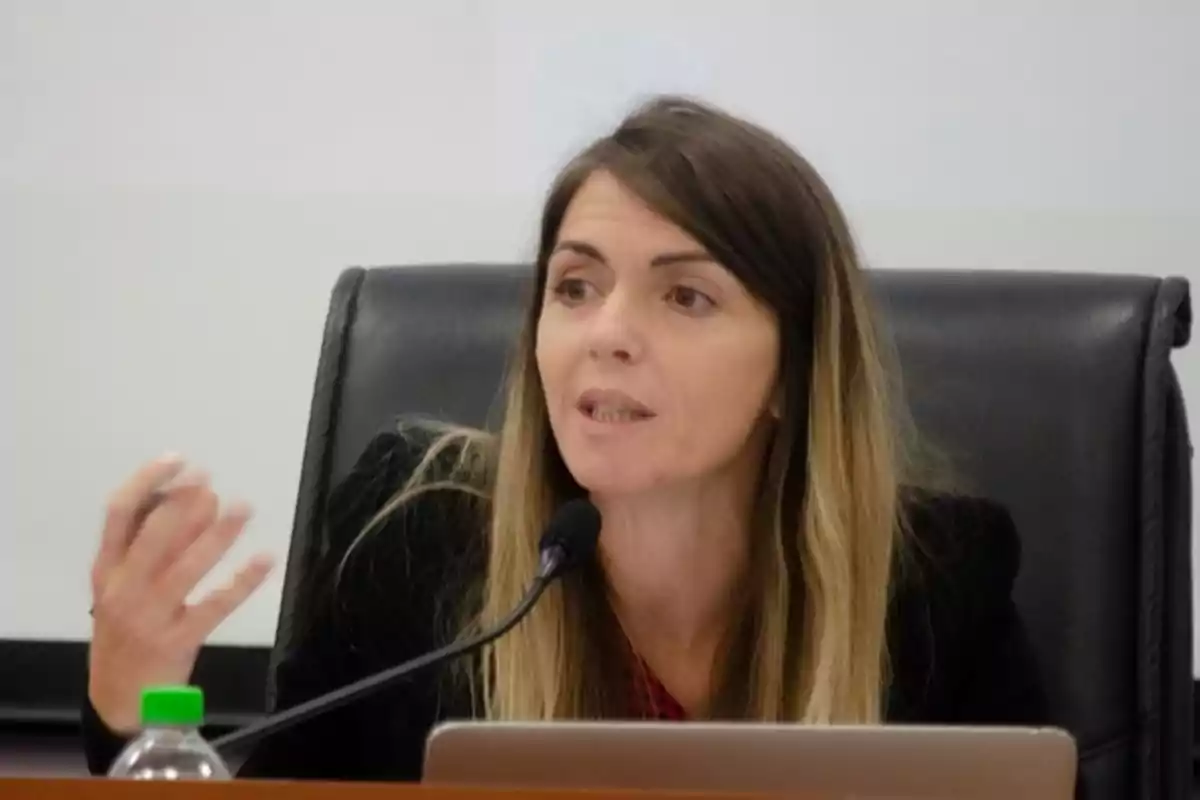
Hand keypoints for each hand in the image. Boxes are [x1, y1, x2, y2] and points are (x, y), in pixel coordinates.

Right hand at [88, 454, 274, 732]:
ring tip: (244, 507)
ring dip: (219, 534)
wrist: (118, 700)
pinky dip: (243, 581)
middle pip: (152, 536)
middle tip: (208, 479)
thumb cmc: (124, 632)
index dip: (145, 482)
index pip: (118, 515)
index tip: (176, 460)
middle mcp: (123, 590)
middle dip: (181, 503)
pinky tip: (265, 560)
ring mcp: (150, 616)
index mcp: (105, 571)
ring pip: (187, 566)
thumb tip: (183, 497)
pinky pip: (216, 605)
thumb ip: (142, 546)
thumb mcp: (117, 588)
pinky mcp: (179, 640)